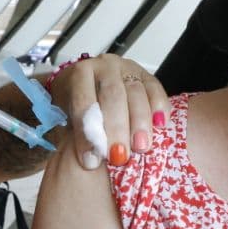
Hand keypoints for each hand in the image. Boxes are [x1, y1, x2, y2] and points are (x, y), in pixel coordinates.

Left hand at [48, 54, 169, 169]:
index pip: (82, 102)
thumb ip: (75, 135)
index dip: (87, 133)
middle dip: (117, 128)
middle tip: (119, 157)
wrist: (88, 86)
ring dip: (140, 123)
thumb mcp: (66, 118)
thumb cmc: (75, 107)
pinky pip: (156, 89)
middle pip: (113, 95)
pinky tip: (160, 126)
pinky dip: (159, 108)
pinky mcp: (147, 76)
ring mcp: (127, 69)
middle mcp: (104, 67)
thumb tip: (89, 160)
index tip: (91, 162)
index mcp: (79, 75)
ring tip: (141, 148)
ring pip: (136, 93)